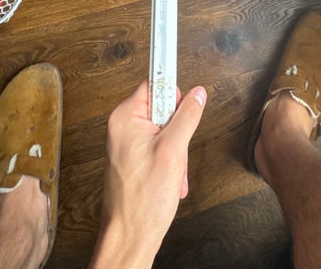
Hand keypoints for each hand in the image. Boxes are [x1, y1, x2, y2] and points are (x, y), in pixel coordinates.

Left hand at [89, 79, 206, 268]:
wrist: (130, 236)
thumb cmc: (142, 200)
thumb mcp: (173, 150)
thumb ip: (187, 117)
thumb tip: (197, 94)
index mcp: (126, 117)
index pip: (154, 84)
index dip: (174, 94)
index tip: (188, 94)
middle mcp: (123, 127)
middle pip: (162, 109)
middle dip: (178, 130)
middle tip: (177, 150)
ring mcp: (127, 143)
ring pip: (164, 130)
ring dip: (176, 150)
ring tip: (173, 170)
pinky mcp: (133, 158)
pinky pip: (159, 147)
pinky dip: (170, 161)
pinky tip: (169, 178)